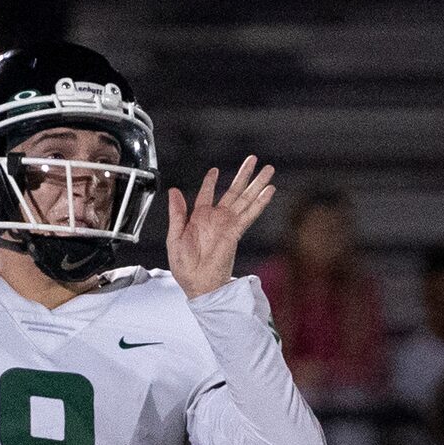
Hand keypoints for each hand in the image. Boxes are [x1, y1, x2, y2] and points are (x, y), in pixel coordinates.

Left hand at [167, 155, 274, 300]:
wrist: (197, 284)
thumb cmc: (185, 268)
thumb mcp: (174, 237)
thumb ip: (177, 213)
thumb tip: (174, 191)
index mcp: (199, 218)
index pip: (207, 194)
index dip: (210, 182)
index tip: (214, 171)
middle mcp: (216, 219)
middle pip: (233, 191)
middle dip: (244, 175)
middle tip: (253, 159)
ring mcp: (228, 224)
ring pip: (245, 198)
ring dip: (257, 184)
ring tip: (268, 169)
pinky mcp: (235, 232)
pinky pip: (249, 214)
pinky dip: (260, 202)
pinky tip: (269, 191)